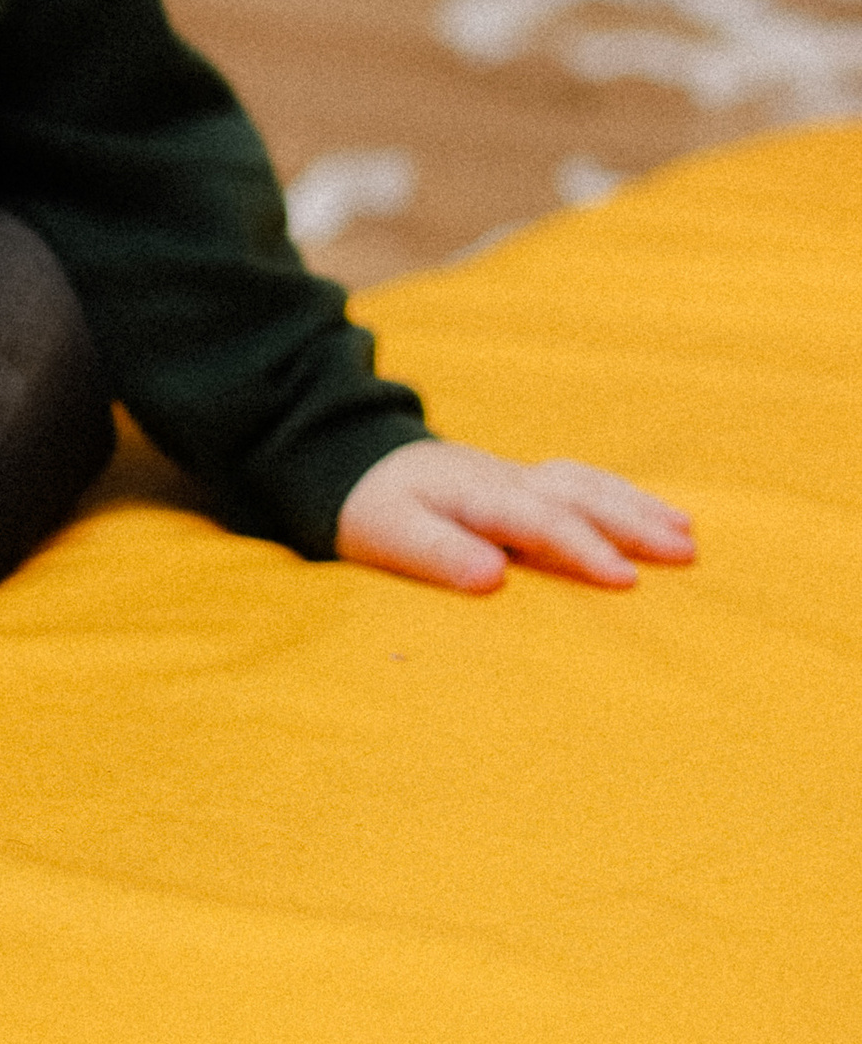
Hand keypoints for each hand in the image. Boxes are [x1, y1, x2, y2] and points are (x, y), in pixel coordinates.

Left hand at [336, 438, 695, 592]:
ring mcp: (518, 475)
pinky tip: (655, 513)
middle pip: (578, 496)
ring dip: (637, 507)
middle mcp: (505, 479)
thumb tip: (495, 578)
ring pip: (587, 484)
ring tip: (686, 536)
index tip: (626, 580)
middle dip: (633, 523)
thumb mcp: (389, 535)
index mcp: (475, 494)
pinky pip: (582, 481)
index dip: (583, 549)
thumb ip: (439, 555)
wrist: (357, 463)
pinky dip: (621, 495)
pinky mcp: (524, 480)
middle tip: (685, 553)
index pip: (541, 521)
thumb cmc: (374, 509)